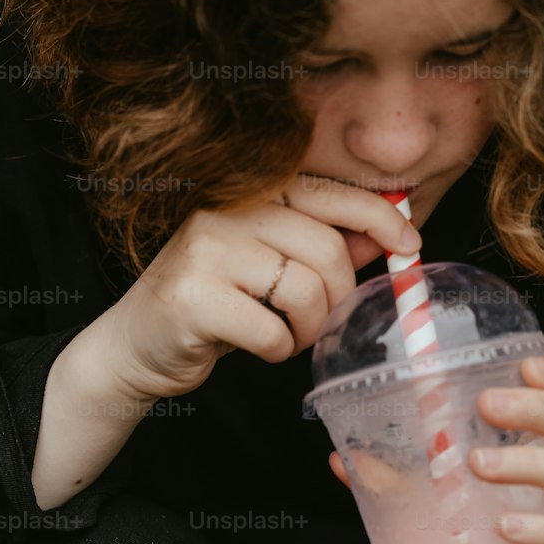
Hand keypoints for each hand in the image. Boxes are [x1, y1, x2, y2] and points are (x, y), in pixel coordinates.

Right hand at [102, 178, 421, 401]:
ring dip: (308, 328)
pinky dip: (278, 350)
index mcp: (246, 196)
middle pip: (325, 249)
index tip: (410, 246)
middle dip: (339, 296)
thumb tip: (384, 238)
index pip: (327, 193)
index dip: (378, 217)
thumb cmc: (211, 306)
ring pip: (304, 290)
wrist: (133, 347)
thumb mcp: (269, 270)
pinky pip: (271, 330)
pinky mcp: (192, 298)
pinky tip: (258, 348)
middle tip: (319, 320)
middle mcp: (223, 213)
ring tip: (286, 335)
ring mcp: (204, 252)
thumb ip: (320, 248)